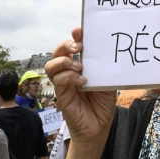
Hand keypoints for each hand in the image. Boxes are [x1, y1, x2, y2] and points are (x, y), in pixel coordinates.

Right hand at [45, 27, 115, 144]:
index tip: (78, 31)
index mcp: (81, 65)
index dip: (73, 37)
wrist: (99, 127)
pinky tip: (81, 80)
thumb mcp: (107, 81)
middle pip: (58, 52)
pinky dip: (69, 77)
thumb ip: (105, 68)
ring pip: (51, 65)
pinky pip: (58, 80)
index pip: (72, 47)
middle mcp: (69, 72)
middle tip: (78, 47)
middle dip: (65, 45)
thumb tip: (108, 51)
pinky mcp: (61, 95)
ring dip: (64, 61)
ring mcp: (64, 83)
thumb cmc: (103, 104)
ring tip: (79, 66)